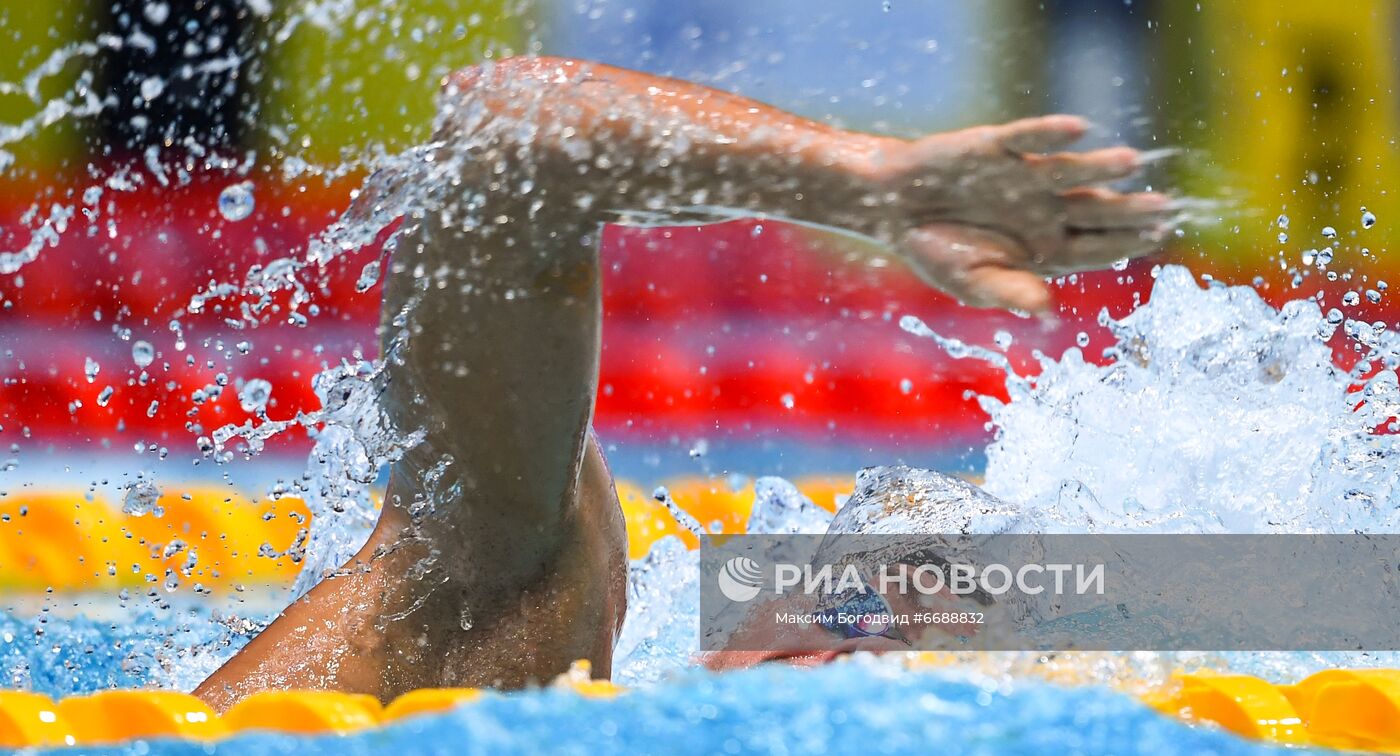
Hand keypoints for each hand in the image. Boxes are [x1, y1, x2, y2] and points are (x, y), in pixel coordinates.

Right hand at [863, 115, 1174, 311]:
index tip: (1154, 239)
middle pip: (1095, 210)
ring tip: (1130, 163)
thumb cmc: (936, 250)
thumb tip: (1047, 309)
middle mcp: (1043, 209)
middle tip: (1165, 208)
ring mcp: (1023, 177)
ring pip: (1070, 172)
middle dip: (1129, 210)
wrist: (894, 208)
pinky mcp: (997, 148)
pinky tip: (1078, 129)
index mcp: (1044, 247)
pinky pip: (1028, 138)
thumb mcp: (970, 281)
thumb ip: (1010, 290)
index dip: (1124, 244)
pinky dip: (1050, 133)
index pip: (1095, 247)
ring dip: (1099, 168)